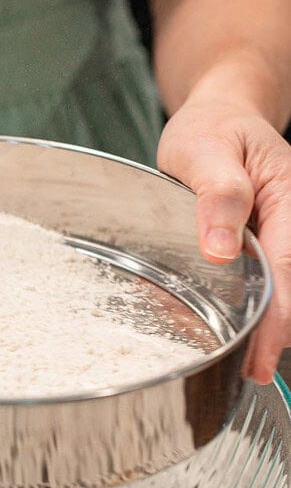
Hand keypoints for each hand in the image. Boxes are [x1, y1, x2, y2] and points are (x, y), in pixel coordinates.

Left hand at [157, 100, 290, 383]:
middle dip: (274, 334)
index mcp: (288, 197)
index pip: (287, 270)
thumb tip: (222, 251)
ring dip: (262, 322)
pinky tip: (225, 322)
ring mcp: (283, 235)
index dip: (276, 318)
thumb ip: (218, 196)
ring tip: (240, 357)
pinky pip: (264, 281)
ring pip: (280, 288)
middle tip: (251, 372)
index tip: (261, 356)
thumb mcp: (205, 150)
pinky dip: (246, 304)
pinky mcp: (269, 246)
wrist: (221, 114)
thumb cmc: (212, 129)